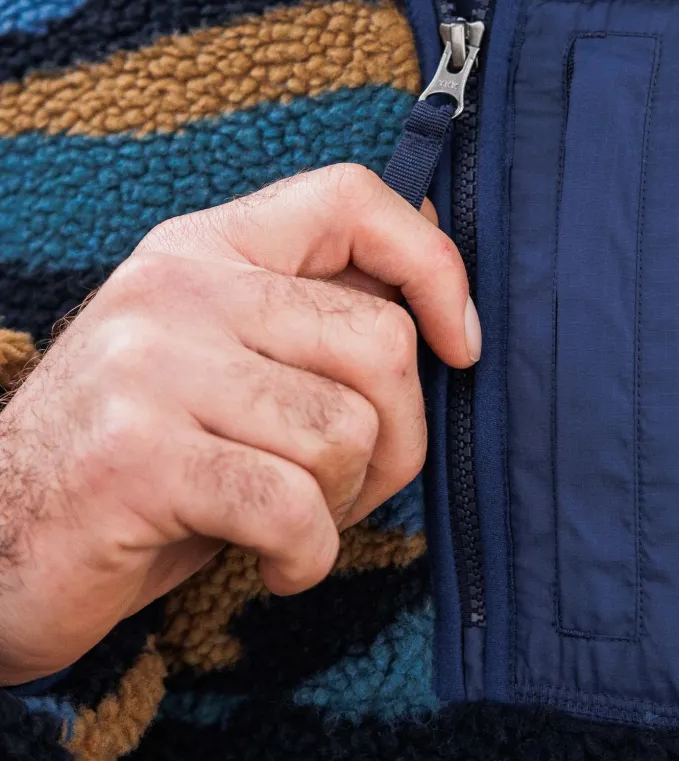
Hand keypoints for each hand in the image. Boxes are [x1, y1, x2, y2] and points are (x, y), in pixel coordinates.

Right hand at [0, 164, 477, 685]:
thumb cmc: (142, 454)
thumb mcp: (220, 358)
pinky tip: (273, 563)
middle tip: (356, 481)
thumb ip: (310, 318)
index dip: (433, 264)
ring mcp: (152, 366)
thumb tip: (440, 298)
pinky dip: (306, 555)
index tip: (458, 343)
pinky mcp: (137, 457)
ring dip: (344, 502)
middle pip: (378, 339)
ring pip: (344, 430)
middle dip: (400, 435)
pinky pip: (292, 506)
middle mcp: (178, 287)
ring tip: (294, 519)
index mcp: (205, 247)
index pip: (348, 197)